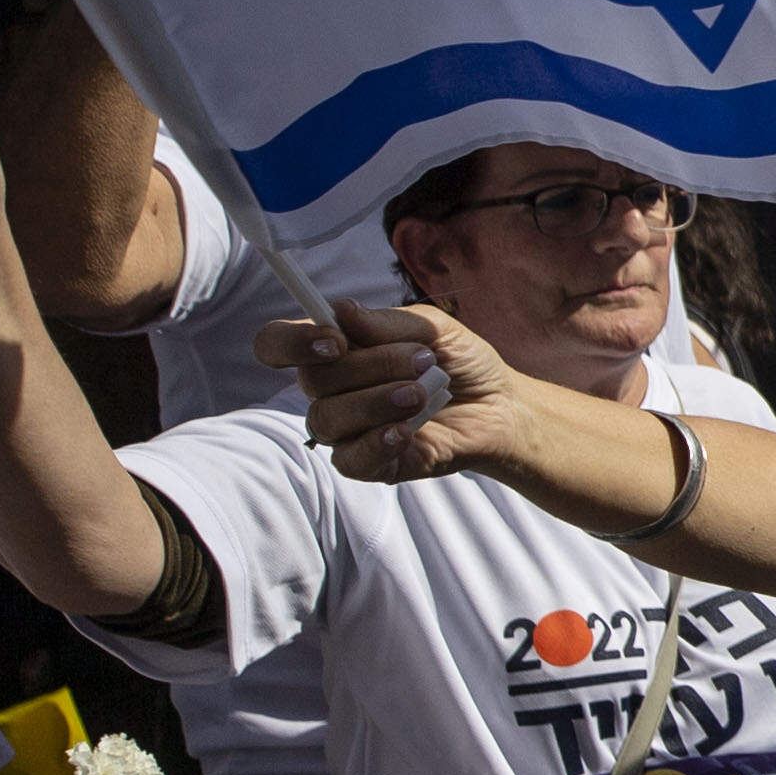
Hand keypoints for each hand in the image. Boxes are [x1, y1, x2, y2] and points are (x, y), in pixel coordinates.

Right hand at [270, 300, 533, 486]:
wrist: (499, 405)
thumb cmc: (457, 361)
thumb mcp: (431, 328)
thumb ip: (385, 323)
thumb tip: (340, 311)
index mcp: (334, 350)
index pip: (276, 344)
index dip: (291, 342)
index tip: (334, 340)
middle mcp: (330, 390)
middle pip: (313, 379)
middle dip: (370, 366)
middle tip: (422, 360)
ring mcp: (346, 429)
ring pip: (327, 418)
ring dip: (376, 401)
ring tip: (421, 394)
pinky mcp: (366, 463)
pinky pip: (349, 459)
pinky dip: (377, 442)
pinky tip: (407, 430)